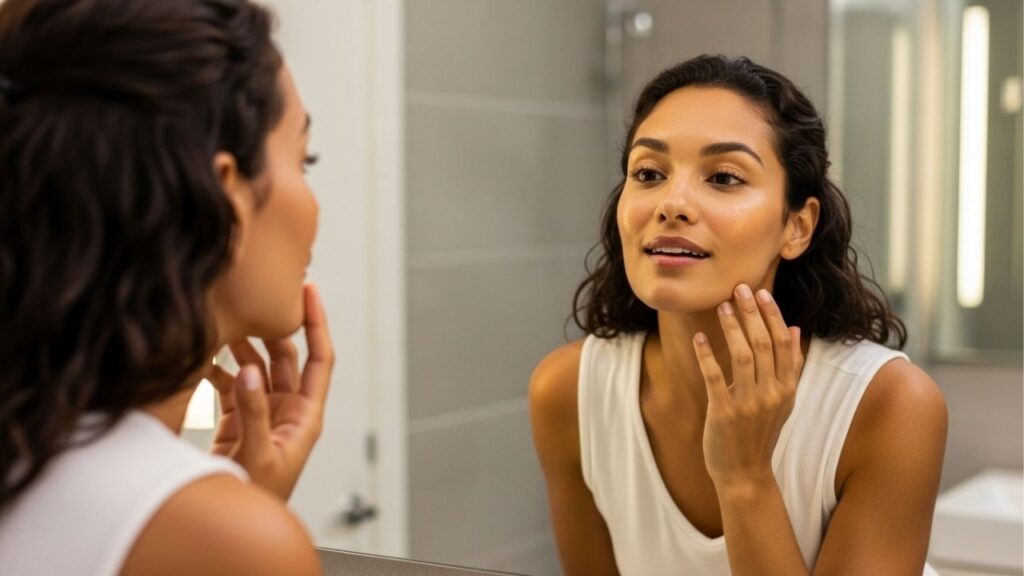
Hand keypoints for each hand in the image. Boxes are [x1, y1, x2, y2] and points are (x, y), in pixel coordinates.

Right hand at [206, 284, 334, 500]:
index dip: (317, 323)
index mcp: (306, 415)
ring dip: (242, 347)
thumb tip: (249, 372)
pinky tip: (204, 357)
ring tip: (226, 322)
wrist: (237, 520)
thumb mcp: (260, 455)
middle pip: (286, 356)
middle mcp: (288, 409)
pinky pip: (232, 384)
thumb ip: (253, 412)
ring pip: (257, 367)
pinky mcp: (239, 418)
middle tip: (256, 299)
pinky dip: (219, 369)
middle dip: (272, 328)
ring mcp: (264, 411)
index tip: (309, 292)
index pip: (320, 359)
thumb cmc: (260, 498)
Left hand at [692, 284, 803, 490]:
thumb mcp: (783, 400)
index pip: (783, 342)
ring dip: (731, 327)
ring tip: (721, 306)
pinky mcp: (724, 412)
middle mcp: (772, 393)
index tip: (761, 293)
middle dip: (751, 313)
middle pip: (763, 343)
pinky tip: (699, 337)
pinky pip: (714, 376)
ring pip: (741, 355)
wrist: (745, 473)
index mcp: (787, 388)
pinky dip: (706, 354)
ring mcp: (748, 403)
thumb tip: (795, 328)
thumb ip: (789, 366)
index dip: (772, 315)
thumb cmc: (760, 432)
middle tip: (739, 288)